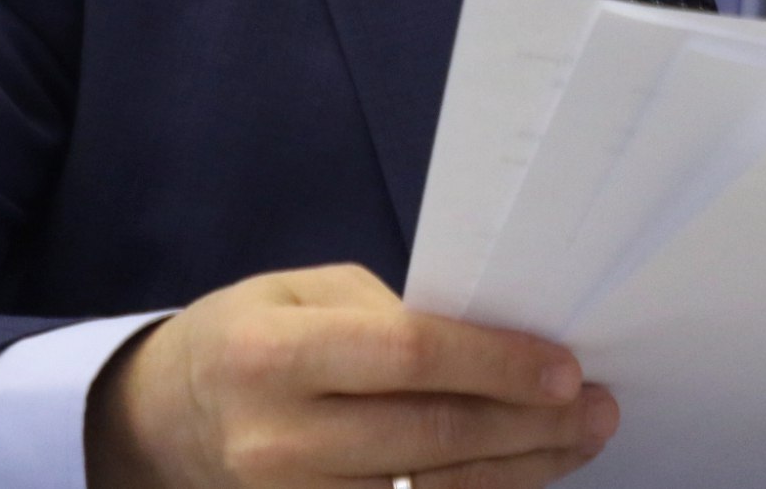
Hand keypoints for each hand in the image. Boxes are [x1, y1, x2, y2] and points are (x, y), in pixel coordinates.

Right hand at [87, 263, 617, 488]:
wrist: (169, 418)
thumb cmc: (249, 335)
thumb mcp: (302, 294)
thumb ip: (388, 316)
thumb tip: (491, 340)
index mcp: (272, 354)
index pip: (406, 358)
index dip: (494, 363)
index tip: (563, 366)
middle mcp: (279, 438)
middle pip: (429, 436)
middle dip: (528, 423)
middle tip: (596, 406)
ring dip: (520, 468)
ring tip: (580, 438)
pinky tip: (524, 473)